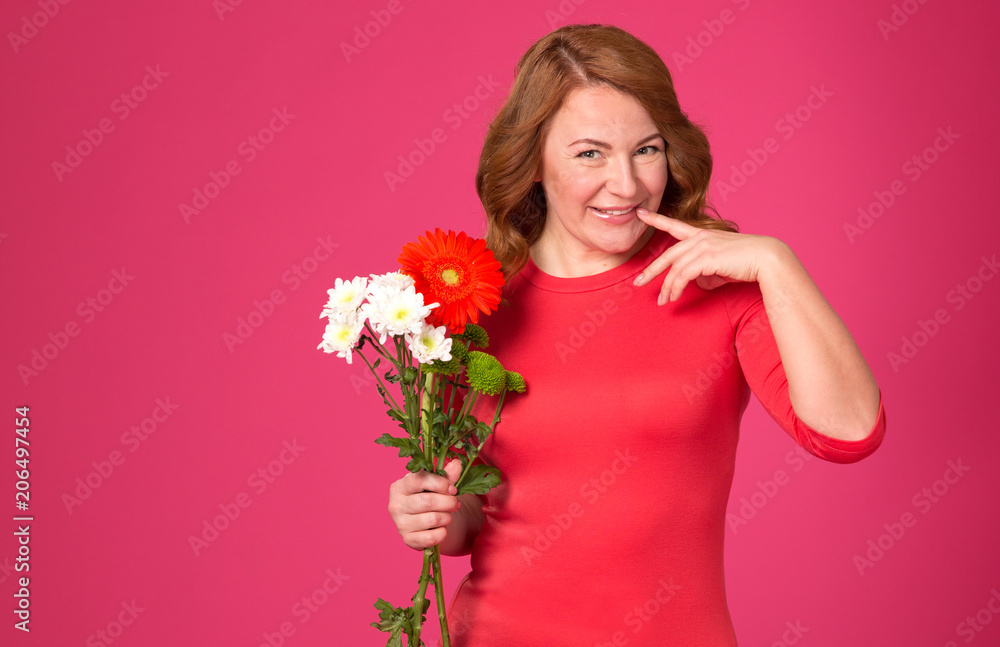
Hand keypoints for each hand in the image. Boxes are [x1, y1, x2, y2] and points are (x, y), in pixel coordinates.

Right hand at [387, 458, 462, 549]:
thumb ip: (447, 474)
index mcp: (400, 486)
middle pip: (428, 501)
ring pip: (432, 519)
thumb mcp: (436, 484)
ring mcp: (400, 523)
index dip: (441, 484)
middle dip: (448, 502)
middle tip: (456, 504)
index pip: (420, 480)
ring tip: (448, 515)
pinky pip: (431, 537)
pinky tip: (441, 529)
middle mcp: (396, 504)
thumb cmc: (428, 498)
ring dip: (447, 517)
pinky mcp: (408, 539)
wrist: (423, 523)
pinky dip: (442, 533)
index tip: (453, 489)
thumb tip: (456, 464)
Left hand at [633, 208, 784, 304]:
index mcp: (702, 235)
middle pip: (668, 254)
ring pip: (674, 268)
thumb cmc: (746, 263)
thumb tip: (694, 283)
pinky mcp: (706, 257)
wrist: (766, 259)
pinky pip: (683, 275)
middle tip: (637, 283)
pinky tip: (674, 297)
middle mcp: (700, 237)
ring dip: (667, 287)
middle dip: (651, 270)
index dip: (656, 219)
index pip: (674, 225)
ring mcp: (703, 246)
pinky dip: (676, 288)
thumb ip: (704, 272)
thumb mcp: (719, 267)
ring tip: (662, 301)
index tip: (640, 214)